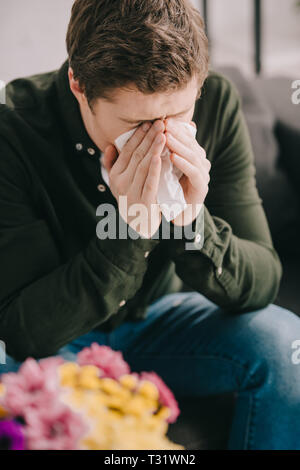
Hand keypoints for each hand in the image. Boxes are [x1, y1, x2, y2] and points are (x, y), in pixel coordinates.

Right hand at [102, 120, 165, 237]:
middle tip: (160, 123)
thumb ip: (112, 164)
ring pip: (143, 165)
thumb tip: (111, 145)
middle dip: (149, 137)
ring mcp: (131, 193)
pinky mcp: (144, 201)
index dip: (138, 136)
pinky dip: (154, 168)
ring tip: (163, 134)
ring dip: (154, 148)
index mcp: (115, 176)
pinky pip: (150, 181)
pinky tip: (160, 155)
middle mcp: (120, 183)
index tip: (149, 123)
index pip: (127, 151)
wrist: (138, 227)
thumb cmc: (132, 199)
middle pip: (136, 155)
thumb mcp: (118, 183)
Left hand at [164, 118, 210, 225]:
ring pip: (192, 155)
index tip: (161, 119)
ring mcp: (203, 173)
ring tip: (166, 137)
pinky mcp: (202, 186)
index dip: (174, 127)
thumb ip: (162, 151)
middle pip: (190, 143)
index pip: (185, 137)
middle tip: (164, 123)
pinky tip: (172, 157)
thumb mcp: (164, 166)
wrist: (179, 212)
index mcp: (192, 154)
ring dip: (178, 145)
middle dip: (176, 133)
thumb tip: (150, 132)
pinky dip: (183, 163)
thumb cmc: (169, 188)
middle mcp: (201, 161)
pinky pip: (193, 172)